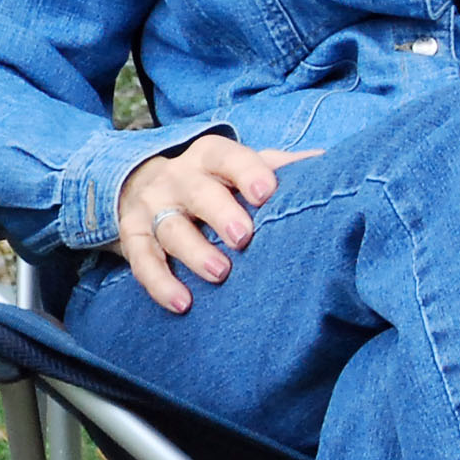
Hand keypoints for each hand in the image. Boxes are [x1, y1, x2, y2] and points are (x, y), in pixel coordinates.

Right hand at [114, 136, 314, 314]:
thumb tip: (327, 165)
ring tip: (219, 274)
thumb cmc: (211, 181)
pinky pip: (142, 260)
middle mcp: (177, 177)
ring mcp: (152, 207)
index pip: (227, 157)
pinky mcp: (132, 236)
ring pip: (169, 227)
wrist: (142, 184)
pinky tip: (182, 303)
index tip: (267, 192)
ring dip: (193, 251)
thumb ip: (277, 167)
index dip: (247, 172)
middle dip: (219, 212)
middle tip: (243, 237)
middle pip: (197, 192)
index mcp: (209, 157)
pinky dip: (160, 282)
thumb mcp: (238, 166)